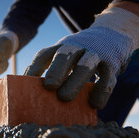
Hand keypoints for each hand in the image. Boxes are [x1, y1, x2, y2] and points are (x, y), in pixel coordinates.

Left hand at [24, 7, 138, 108]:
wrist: (113, 32)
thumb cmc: (81, 53)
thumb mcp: (66, 54)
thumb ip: (52, 69)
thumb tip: (30, 95)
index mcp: (61, 47)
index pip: (44, 55)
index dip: (34, 68)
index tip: (24, 83)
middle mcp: (77, 47)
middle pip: (64, 56)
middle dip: (55, 71)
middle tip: (48, 86)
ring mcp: (95, 53)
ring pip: (85, 65)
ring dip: (74, 81)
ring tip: (64, 98)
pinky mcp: (113, 62)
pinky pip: (108, 77)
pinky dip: (102, 91)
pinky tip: (95, 105)